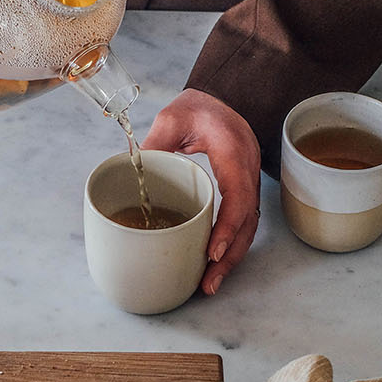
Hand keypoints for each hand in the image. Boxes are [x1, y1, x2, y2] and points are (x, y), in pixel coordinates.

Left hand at [141, 89, 261, 294]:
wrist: (223, 97)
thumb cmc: (199, 107)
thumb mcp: (173, 118)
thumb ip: (156, 143)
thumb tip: (133, 173)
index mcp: (234, 152)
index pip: (237, 196)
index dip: (227, 227)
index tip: (211, 252)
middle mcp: (247, 171)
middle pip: (247, 222)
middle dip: (229, 256)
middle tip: (208, 283)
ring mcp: (248, 182)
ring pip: (248, 227)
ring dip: (231, 257)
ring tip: (210, 284)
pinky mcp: (242, 190)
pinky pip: (242, 222)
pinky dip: (230, 244)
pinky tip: (214, 263)